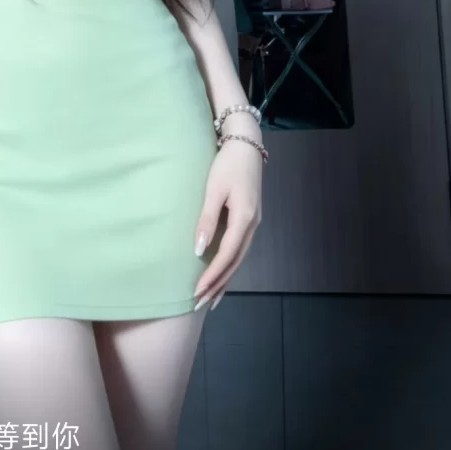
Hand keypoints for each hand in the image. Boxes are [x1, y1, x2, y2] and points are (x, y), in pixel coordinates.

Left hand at [192, 138, 262, 310]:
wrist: (246, 145)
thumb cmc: (227, 164)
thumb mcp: (213, 190)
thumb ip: (207, 220)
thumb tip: (199, 250)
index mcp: (244, 219)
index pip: (226, 256)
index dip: (212, 276)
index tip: (196, 292)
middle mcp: (253, 226)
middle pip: (235, 263)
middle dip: (218, 285)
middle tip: (200, 304)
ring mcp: (254, 224)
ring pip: (239, 259)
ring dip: (224, 279)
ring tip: (210, 299)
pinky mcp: (250, 220)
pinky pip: (239, 250)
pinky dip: (229, 266)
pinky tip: (222, 276)